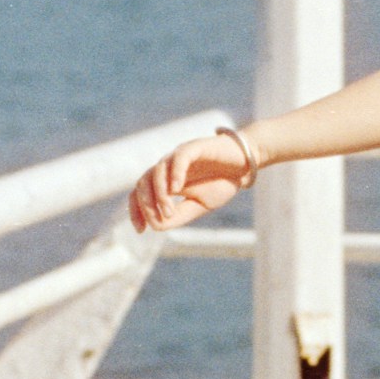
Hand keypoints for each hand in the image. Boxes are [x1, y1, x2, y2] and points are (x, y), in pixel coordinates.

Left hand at [129, 128, 257, 230]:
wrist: (244, 166)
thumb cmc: (220, 184)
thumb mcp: (198, 207)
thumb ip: (178, 216)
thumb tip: (156, 225)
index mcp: (165, 181)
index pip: (140, 193)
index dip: (135, 211)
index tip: (140, 230)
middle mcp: (168, 167)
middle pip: (143, 182)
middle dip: (146, 204)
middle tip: (161, 219)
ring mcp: (179, 156)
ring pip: (157, 171)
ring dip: (160, 194)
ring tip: (169, 212)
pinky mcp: (195, 148)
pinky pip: (179, 158)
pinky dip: (175, 173)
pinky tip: (177, 189)